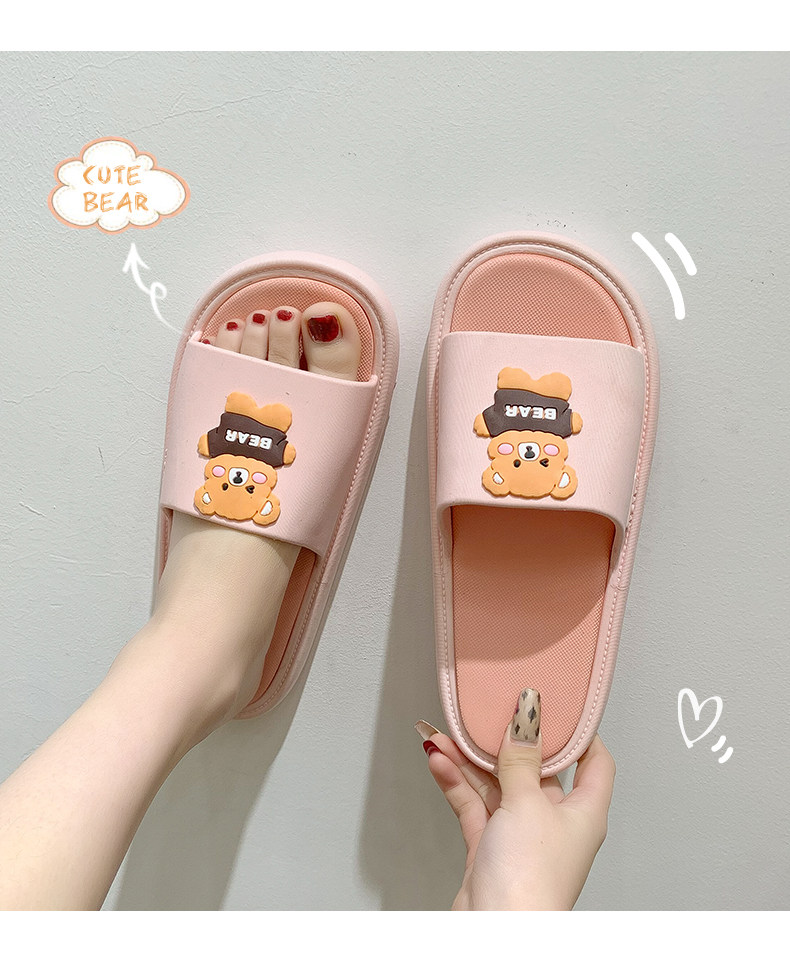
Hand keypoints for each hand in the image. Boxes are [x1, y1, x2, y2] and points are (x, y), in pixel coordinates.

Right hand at [419, 703, 614, 909]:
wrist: (495, 933)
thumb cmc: (530, 882)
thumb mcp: (529, 802)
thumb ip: (523, 757)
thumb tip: (528, 716)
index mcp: (583, 812)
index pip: (594, 763)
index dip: (580, 733)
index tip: (559, 705)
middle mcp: (555, 823)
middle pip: (535, 769)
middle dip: (508, 741)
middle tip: (490, 712)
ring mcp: (521, 836)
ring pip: (497, 785)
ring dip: (472, 760)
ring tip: (448, 733)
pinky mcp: (490, 849)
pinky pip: (474, 805)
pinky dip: (456, 782)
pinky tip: (440, 760)